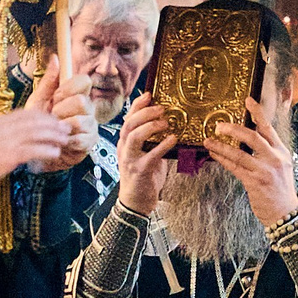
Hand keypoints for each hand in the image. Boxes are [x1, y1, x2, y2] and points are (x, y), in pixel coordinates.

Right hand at [0, 81, 74, 197]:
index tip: (50, 120)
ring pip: (36, 133)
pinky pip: (34, 150)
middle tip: (64, 128)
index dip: (40, 116)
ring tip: (64, 139)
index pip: (21, 114)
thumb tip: (5, 140)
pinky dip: (47, 150)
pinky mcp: (8, 157)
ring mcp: (4, 142)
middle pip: (32, 121)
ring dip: (53, 135)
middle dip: (51, 124)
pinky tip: (55, 154)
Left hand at [35, 68, 97, 173]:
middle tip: (54, 117)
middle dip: (61, 110)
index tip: (56, 97)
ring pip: (80, 120)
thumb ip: (48, 81)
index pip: (84, 81)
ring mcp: (90, 125)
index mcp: (76, 94)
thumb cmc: (38, 124)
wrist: (38, 150)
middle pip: (81, 101)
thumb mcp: (39, 100)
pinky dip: (65, 141)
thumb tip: (55, 57)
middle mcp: (87, 108)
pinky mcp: (90, 141)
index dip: (68, 89)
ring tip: (56, 131)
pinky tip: (61, 142)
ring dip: (62, 127)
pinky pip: (80, 138)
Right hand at [114, 94, 176, 215]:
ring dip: (150, 126)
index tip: (149, 94)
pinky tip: (173, 139)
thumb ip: (151, 140)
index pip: (128, 118)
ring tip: (165, 122)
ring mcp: (130, 160)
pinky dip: (162, 145)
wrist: (136, 202)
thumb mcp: (145, 154)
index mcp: (125, 142)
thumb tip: (166, 123)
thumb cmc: (144, 177)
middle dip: (145, 112)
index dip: (137, 105)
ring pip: (134, 136)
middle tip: (162, 108)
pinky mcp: (140, 171)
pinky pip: (151, 155)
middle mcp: (124, 149)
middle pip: (130, 124)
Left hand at [204, 100, 297, 227]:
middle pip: (253, 136)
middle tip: (219, 125)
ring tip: (209, 140)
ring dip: (221, 145)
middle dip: (234, 129)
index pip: (268, 128)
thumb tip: (247, 140)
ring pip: (239, 153)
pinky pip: (234, 168)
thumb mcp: (280, 167)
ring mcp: (265, 170)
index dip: (257, 112)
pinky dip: (222, 159)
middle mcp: (274, 158)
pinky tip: (214, 154)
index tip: (248, 100)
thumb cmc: (280, 190)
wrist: (285, 213)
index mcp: (281, 152)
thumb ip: (268, 153)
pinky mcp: (255, 182)